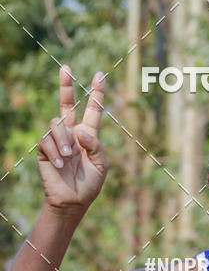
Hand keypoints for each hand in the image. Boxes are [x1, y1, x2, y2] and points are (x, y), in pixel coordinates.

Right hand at [37, 65, 107, 211]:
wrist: (72, 201)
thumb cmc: (89, 185)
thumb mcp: (101, 166)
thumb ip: (95, 146)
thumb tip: (79, 131)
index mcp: (88, 136)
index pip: (92, 111)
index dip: (96, 94)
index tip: (100, 75)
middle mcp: (72, 133)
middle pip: (67, 104)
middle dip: (66, 85)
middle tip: (66, 68)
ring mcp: (58, 140)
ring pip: (57, 125)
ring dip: (63, 141)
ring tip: (68, 158)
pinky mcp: (44, 149)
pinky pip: (47, 141)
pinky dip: (54, 153)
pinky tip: (59, 164)